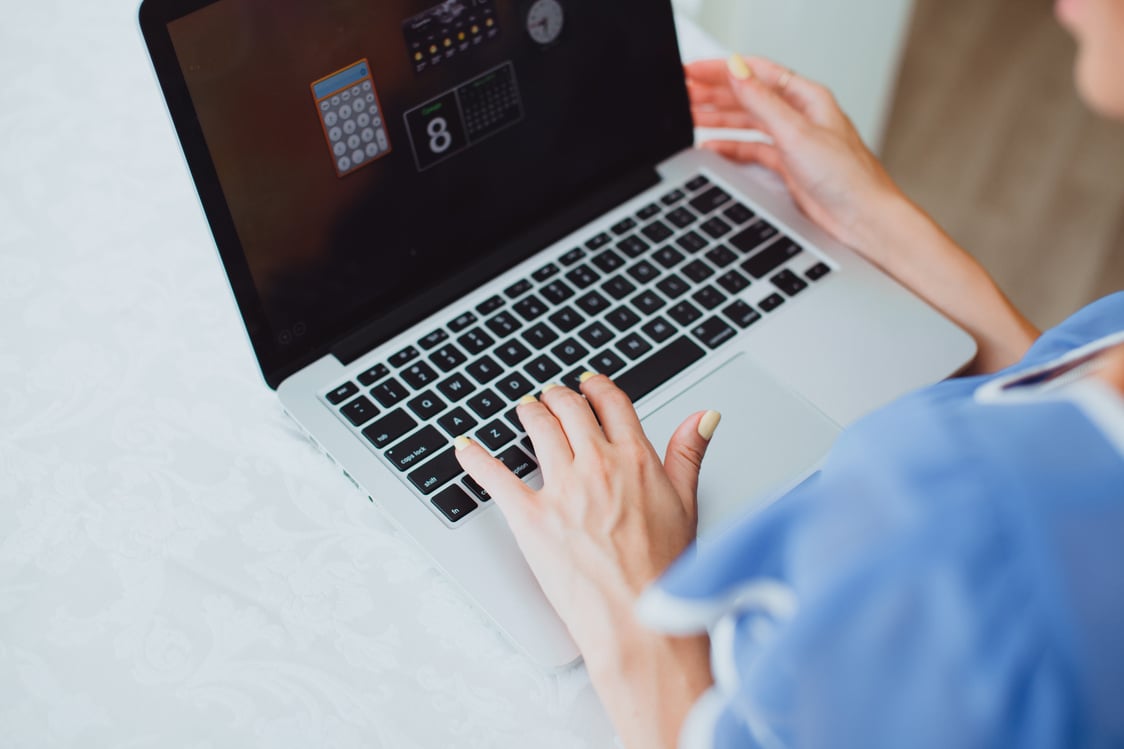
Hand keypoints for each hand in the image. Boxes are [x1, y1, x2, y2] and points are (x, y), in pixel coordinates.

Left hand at [454, 375, 718, 746]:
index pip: (612, 403)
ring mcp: (562, 489)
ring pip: (538, 428)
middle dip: (558, 397)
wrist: (640, 621)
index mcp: (636, 460)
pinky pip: (495, 475)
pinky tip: (465, 447)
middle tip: (551, 396)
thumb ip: (688, 454)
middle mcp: (597, 465)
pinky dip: (476, 457)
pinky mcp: (530, 517)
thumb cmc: (665, 575)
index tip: (588, 384)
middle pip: (569, 409)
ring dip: (529, 413)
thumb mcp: (688, 505)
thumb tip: (703, 417)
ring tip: (524, 410)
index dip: (597, 387)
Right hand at [686, 56, 905, 262]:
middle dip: (714, 93)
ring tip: (689, 115)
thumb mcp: (796, 133)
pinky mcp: (788, 166)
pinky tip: (711, 147)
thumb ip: (762, 101)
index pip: (756, 73)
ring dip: (718, 118)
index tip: (693, 71)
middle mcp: (799, 116)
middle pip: (748, 96)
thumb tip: (737, 70)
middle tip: (683, 93)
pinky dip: (730, 148)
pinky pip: (752, 150)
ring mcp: (792, 141)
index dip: (722, 69)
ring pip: (747, 122)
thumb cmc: (847, 177)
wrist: (862, 219)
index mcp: (806, 98)